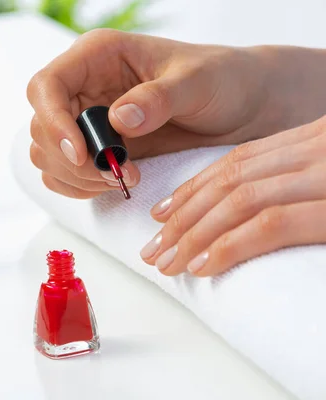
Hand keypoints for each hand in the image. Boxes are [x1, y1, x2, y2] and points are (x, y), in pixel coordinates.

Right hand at [27, 29, 276, 198]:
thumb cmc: (223, 80)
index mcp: (98, 56)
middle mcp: (84, 88)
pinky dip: (79, 187)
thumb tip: (118, 119)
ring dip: (76, 176)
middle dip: (72, 159)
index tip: (81, 154)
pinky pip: (64, 174)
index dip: (53, 122)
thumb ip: (158, 98)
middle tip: (116, 174)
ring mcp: (87, 120)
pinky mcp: (95, 149)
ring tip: (123, 179)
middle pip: (41, 126)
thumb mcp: (198, 82)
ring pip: (46, 154)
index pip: (46, 86)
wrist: (243, 108)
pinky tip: (113, 184)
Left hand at [140, 116, 325, 275]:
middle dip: (184, 218)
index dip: (194, 188)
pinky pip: (271, 223)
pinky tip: (203, 266)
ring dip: (195, 236)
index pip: (240, 160)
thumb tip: (256, 207)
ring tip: (168, 263)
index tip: (162, 214)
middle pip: (232, 180)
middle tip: (154, 249)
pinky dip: (229, 246)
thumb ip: (299, 182)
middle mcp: (318, 148)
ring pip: (240, 201)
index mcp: (316, 138)